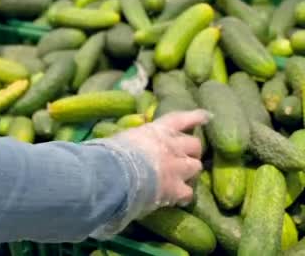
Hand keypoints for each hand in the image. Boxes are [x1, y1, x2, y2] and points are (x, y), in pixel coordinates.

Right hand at [87, 110, 208, 239]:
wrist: (115, 174)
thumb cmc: (112, 153)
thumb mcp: (122, 138)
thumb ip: (133, 139)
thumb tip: (128, 140)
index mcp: (157, 131)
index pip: (179, 119)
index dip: (194, 117)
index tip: (205, 117)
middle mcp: (172, 146)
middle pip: (195, 145)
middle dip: (192, 151)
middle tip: (186, 157)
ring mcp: (178, 168)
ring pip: (196, 167)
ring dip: (190, 172)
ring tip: (181, 179)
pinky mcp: (177, 189)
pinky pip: (188, 193)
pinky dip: (183, 196)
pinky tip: (176, 200)